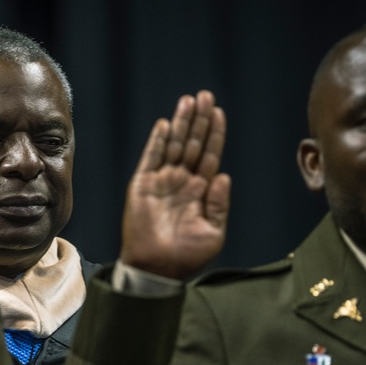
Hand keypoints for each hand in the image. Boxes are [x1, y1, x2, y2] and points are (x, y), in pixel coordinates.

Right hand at [120, 91, 229, 279]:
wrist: (157, 268)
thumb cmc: (186, 256)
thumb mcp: (214, 232)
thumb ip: (219, 203)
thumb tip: (223, 175)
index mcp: (200, 192)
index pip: (209, 155)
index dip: (214, 133)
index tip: (219, 112)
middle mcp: (181, 182)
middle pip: (193, 143)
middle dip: (199, 120)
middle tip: (205, 96)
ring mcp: (162, 182)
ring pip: (174, 145)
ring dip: (181, 123)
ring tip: (189, 100)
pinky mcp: (143, 185)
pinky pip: (151, 157)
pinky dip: (158, 141)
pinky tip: (166, 124)